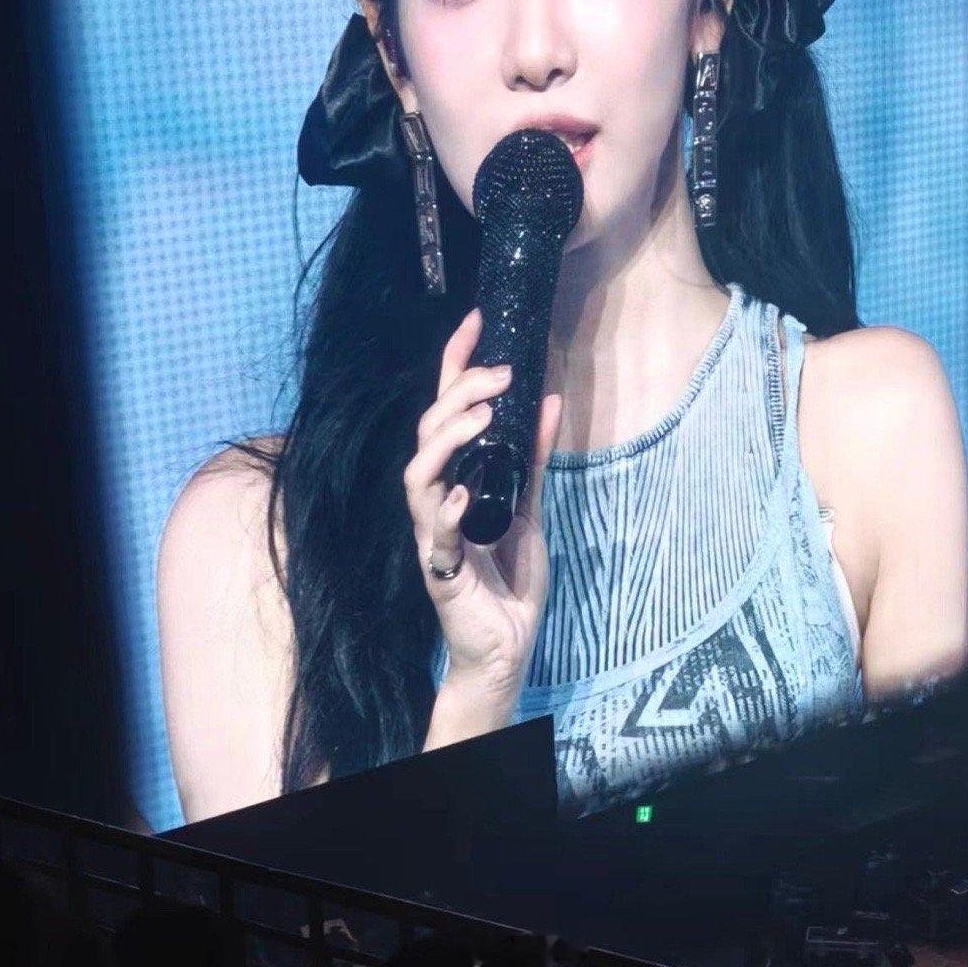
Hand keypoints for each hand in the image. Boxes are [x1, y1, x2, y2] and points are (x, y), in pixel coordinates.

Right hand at [404, 306, 562, 714]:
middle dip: (458, 395)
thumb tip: (549, 399)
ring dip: (448, 439)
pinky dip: (447, 510)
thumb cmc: (509, 578)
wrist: (506, 647)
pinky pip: (434, 534)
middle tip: (500, 375)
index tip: (476, 320)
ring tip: (481, 416)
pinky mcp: (439, 569)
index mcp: (456, 476)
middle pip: (428, 432)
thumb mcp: (529, 506)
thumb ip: (532, 458)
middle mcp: (436, 497)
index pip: (445, 409)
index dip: (455, 364)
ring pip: (418, 474)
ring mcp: (431, 532)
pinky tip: (466, 491)